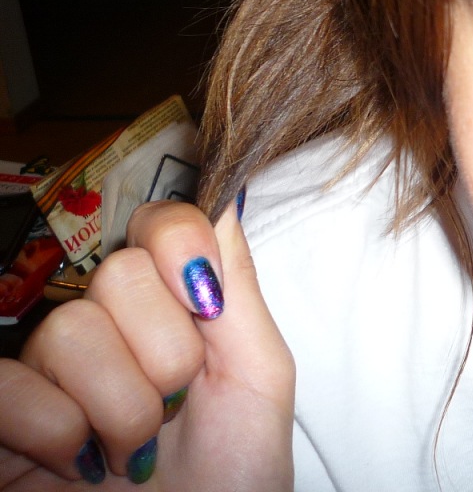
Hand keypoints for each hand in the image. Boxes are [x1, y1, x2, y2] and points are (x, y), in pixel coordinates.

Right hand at [0, 200, 293, 488]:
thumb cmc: (236, 471)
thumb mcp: (258, 373)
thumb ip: (237, 285)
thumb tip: (226, 196)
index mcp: (169, 304)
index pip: (158, 223)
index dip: (179, 244)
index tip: (207, 303)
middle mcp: (103, 326)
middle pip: (118, 275)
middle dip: (167, 353)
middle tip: (177, 407)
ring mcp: (47, 372)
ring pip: (70, 332)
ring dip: (124, 408)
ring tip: (138, 450)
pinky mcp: (3, 421)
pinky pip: (10, 387)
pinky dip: (60, 435)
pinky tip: (82, 465)